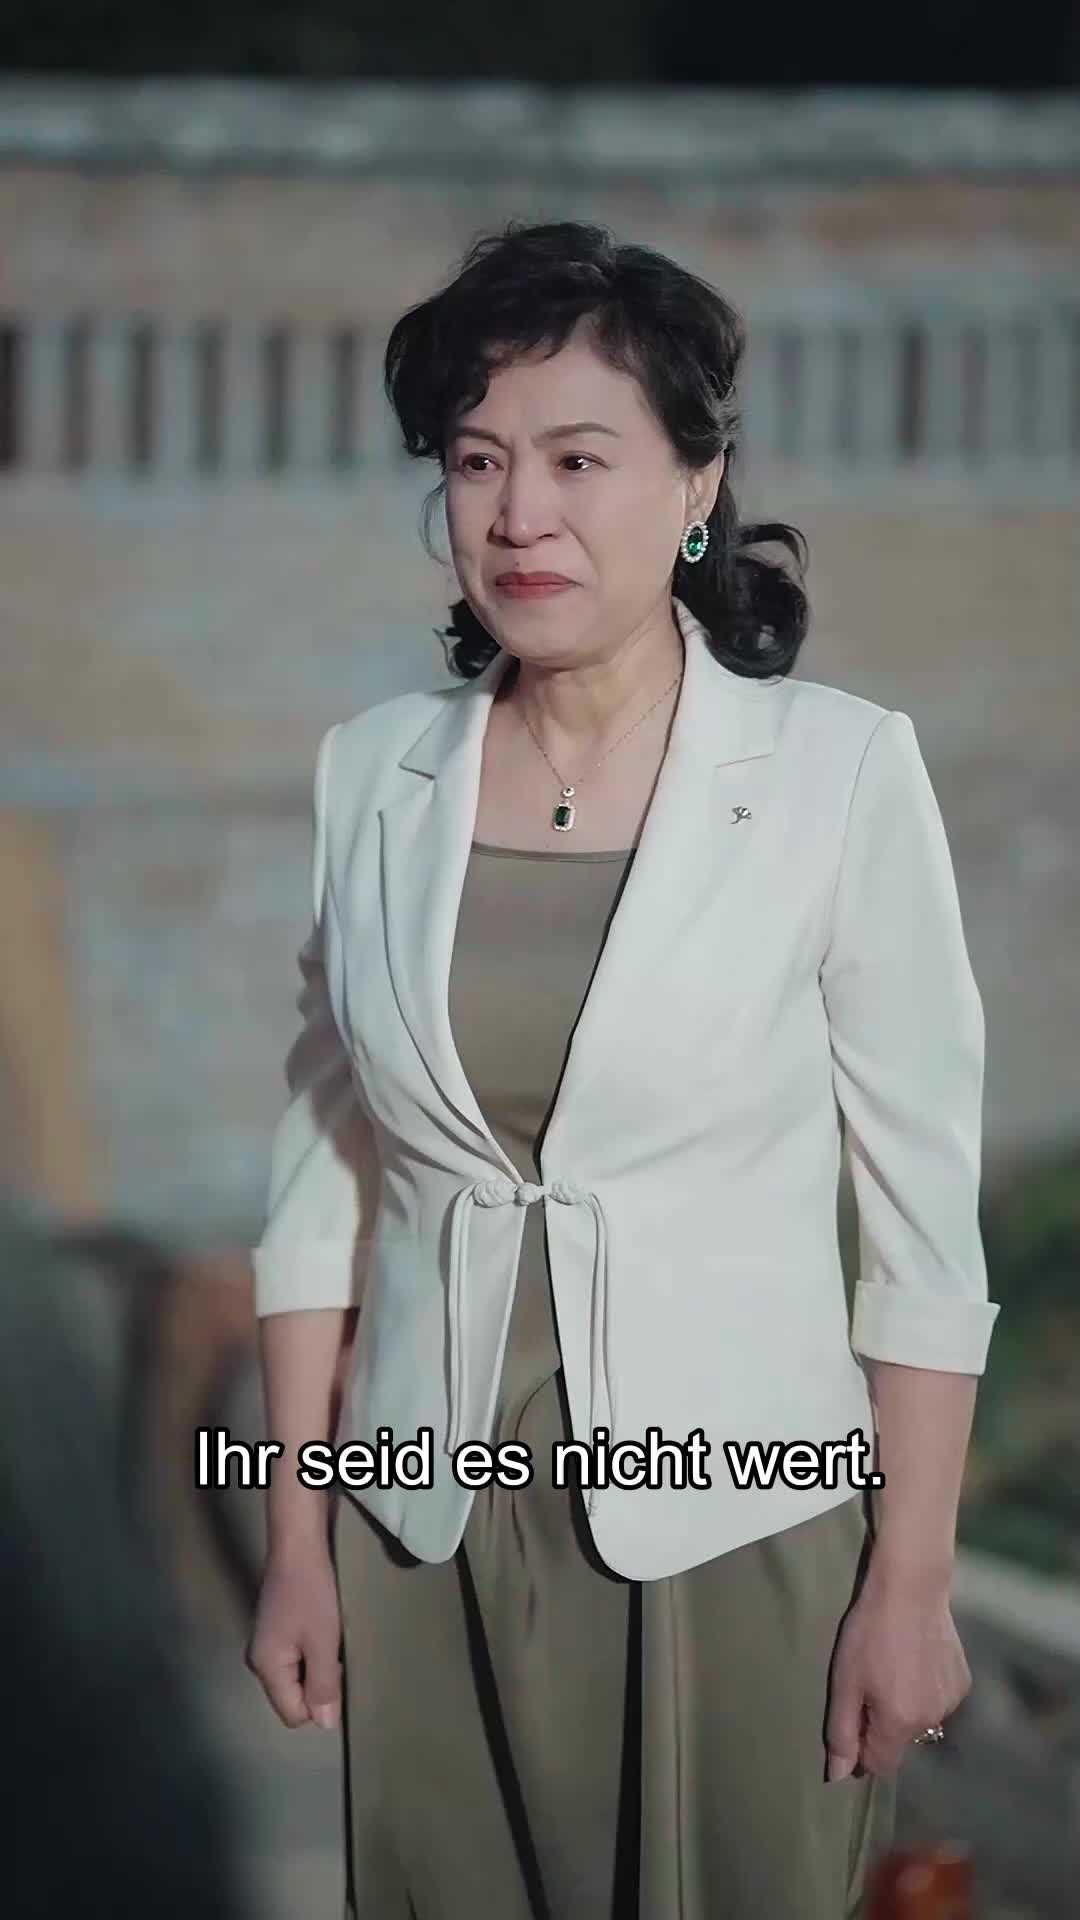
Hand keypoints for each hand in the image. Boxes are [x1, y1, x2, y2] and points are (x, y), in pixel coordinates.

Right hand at [246, 1540, 342, 1730]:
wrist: (298, 1542)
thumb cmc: (312, 1592)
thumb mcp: (323, 1642)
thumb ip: (323, 1686)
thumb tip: (324, 1725)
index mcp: (265, 1668)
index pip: (293, 1713)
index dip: (319, 1702)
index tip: (334, 1669)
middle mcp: (258, 1660)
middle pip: (293, 1696)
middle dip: (319, 1683)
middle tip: (334, 1651)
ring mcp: (265, 1642)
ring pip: (297, 1675)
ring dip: (318, 1664)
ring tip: (331, 1637)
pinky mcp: (275, 1627)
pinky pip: (296, 1656)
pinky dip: (312, 1649)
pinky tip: (323, 1627)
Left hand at [825, 1565, 970, 1780]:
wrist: (911, 1587)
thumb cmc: (869, 1632)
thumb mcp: (844, 1681)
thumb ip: (842, 1733)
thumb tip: (838, 1778)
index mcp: (900, 1724)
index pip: (881, 1766)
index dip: (862, 1750)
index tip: (854, 1719)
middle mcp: (932, 1720)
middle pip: (901, 1742)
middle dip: (883, 1725)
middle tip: (870, 1684)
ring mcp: (952, 1701)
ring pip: (921, 1720)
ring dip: (906, 1708)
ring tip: (894, 1667)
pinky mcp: (963, 1681)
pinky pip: (938, 1700)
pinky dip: (926, 1690)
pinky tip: (917, 1659)